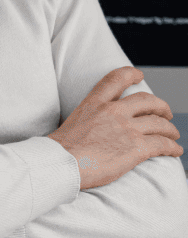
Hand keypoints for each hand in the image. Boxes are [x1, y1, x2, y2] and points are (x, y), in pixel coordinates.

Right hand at [48, 66, 182, 190]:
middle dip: (161, 106)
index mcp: (94, 103)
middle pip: (147, 101)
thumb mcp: (73, 122)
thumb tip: (95, 130)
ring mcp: (126, 128)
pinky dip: (172, 147)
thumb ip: (90, 119)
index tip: (139, 75)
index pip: (116, 79)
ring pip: (159, 123)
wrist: (61, 163)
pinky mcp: (136, 147)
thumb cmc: (61, 149)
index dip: (131, 74)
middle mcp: (113, 111)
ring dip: (170, 129)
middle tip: (165, 113)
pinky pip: (162, 144)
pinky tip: (175, 151)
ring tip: (173, 135)